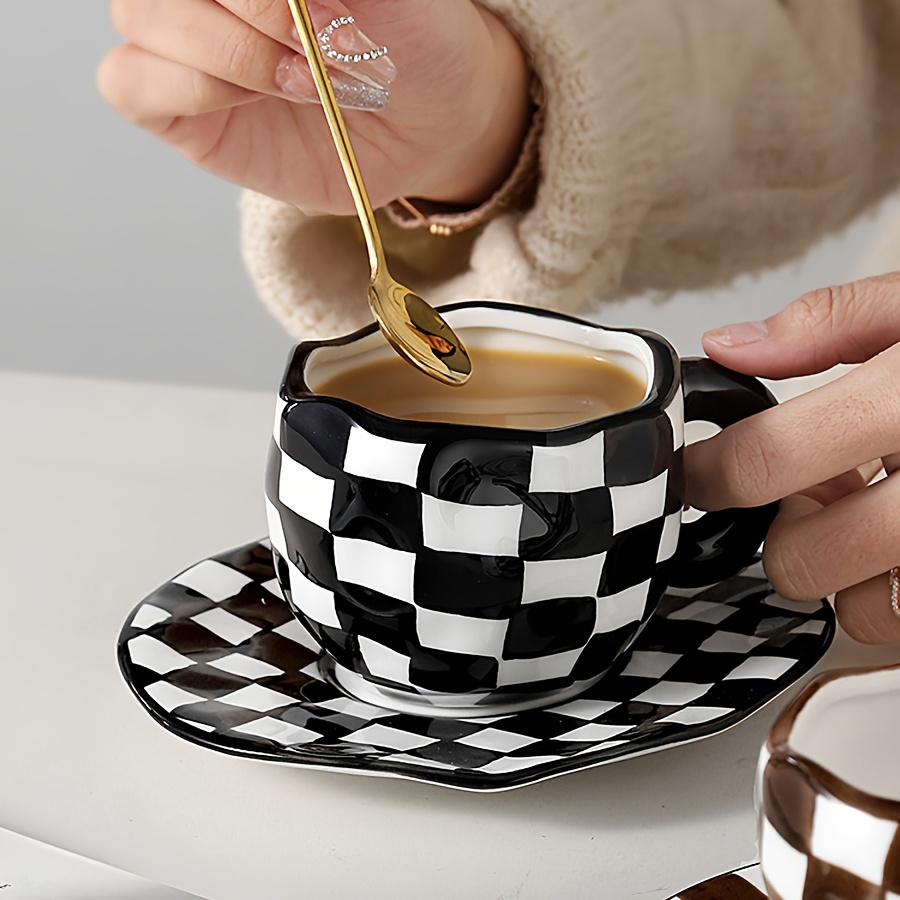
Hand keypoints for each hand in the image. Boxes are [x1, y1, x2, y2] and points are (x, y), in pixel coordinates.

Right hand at [97, 0, 531, 212]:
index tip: (322, 12)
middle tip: (317, 48)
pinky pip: (131, 83)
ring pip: (141, 17)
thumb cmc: (413, 48)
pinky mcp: (178, 111)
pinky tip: (250, 98)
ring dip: (229, 52)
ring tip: (304, 82)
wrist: (429, 129)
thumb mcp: (396, 0)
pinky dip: (189, 86)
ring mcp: (184, 44)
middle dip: (248, 10)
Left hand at [685, 272, 899, 643]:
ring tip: (880, 523)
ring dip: (850, 577)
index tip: (702, 476)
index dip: (712, 475)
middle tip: (818, 497)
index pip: (767, 459)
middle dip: (787, 535)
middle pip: (803, 558)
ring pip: (864, 612)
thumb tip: (731, 347)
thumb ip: (829, 323)